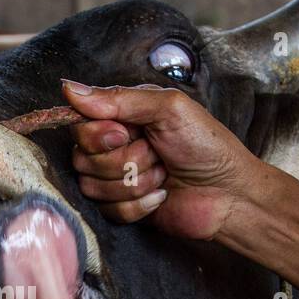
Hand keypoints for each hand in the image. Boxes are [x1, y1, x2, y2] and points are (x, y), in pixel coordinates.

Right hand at [61, 80, 265, 238]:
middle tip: (156, 155)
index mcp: (122, 117)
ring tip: (163, 175)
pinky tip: (161, 197)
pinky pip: (108, 210)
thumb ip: (118, 98)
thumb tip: (69, 88)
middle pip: (81, 158)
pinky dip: (138, 205)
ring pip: (92, 186)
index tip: (125, 134)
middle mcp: (114, 147)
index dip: (97, 135)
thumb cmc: (206, 146)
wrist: (229, 194)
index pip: (79, 125)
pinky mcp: (123, 208)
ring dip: (135, 183)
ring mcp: (117, 179)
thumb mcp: (168, 109)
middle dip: (124, 161)